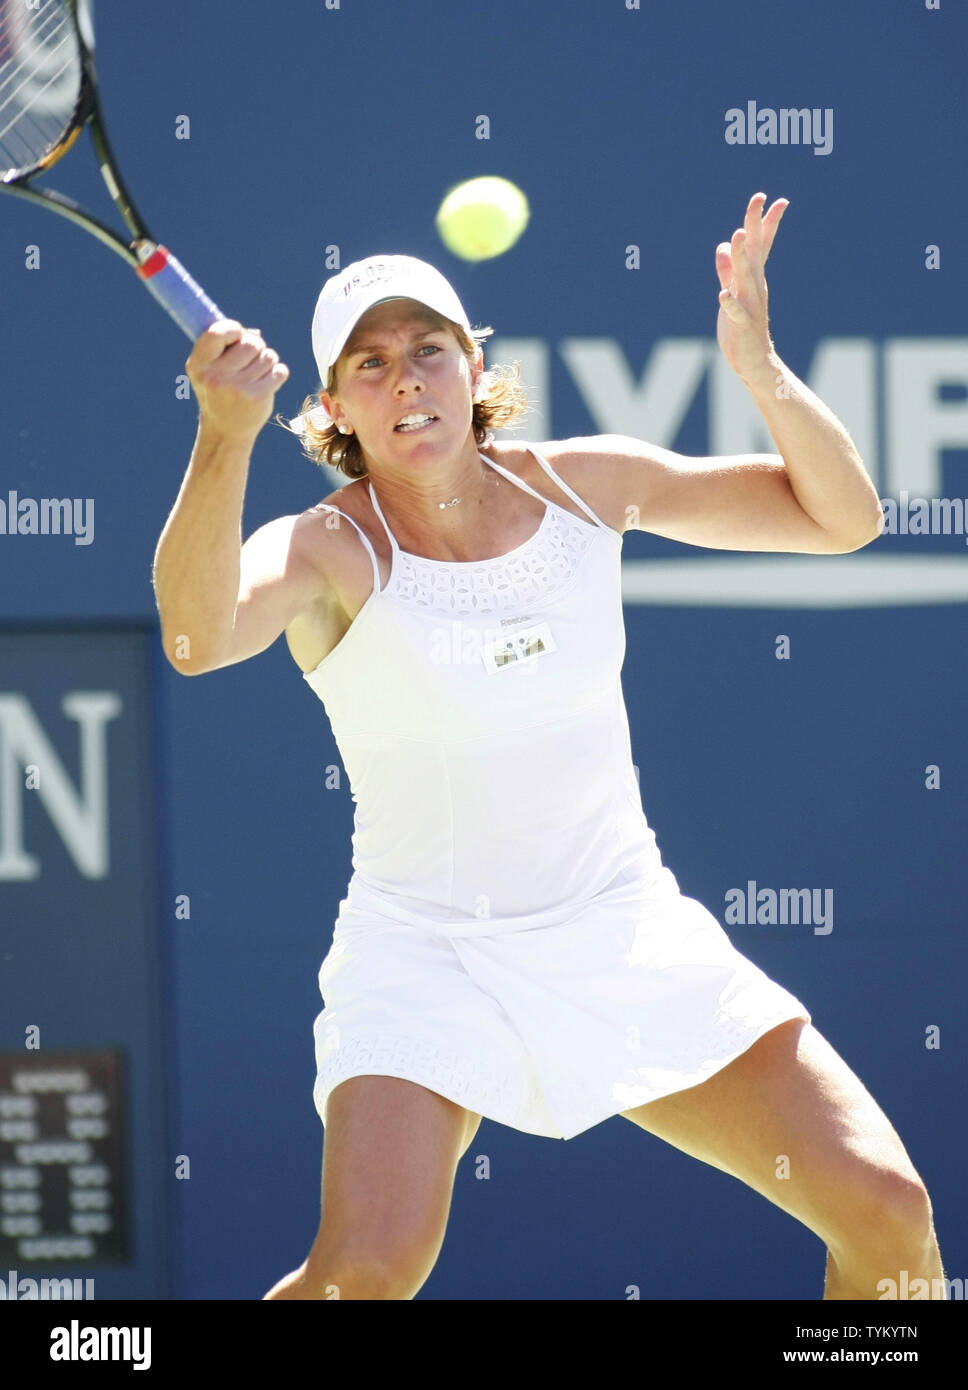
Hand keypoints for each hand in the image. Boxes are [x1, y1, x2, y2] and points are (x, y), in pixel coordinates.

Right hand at [186, 321, 289, 439]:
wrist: (225, 431)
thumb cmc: (218, 392)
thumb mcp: (207, 370)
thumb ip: (222, 347)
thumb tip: (253, 332)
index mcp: (199, 364)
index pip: (217, 332)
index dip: (234, 329)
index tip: (238, 335)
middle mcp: (216, 376)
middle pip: (251, 343)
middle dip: (256, 346)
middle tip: (252, 356)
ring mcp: (238, 388)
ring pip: (268, 356)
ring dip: (267, 361)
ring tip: (257, 373)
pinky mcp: (258, 397)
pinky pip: (279, 371)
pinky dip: (277, 373)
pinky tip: (266, 382)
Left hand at [715, 192, 787, 382]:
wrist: (754, 361)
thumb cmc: (742, 327)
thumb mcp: (733, 293)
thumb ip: (727, 270)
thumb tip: (723, 245)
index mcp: (754, 278)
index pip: (763, 245)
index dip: (767, 222)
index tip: (776, 198)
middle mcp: (755, 286)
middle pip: (755, 250)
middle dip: (756, 224)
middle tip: (758, 197)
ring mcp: (749, 304)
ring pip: (744, 276)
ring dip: (742, 255)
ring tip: (738, 234)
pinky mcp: (741, 324)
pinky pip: (735, 311)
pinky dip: (729, 302)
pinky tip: (723, 294)